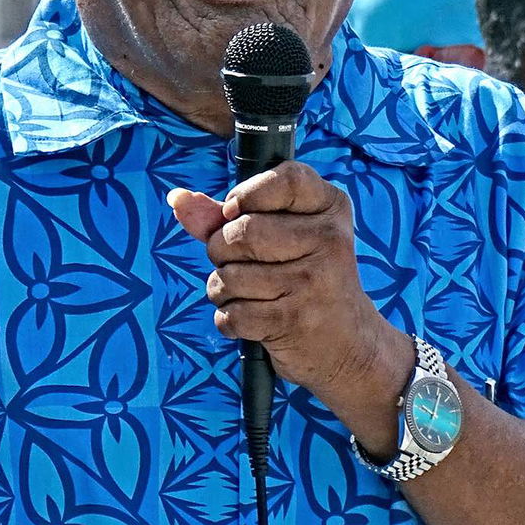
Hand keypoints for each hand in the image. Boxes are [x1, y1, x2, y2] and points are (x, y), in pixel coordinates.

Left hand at [168, 161, 407, 409]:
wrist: (348, 345)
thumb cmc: (304, 279)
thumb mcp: (283, 236)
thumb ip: (227, 215)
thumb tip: (176, 198)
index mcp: (330, 207)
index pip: (284, 178)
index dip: (245, 195)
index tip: (234, 213)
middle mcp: (328, 240)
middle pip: (241, 231)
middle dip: (221, 250)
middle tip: (240, 263)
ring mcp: (313, 281)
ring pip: (229, 276)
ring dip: (223, 290)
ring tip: (249, 295)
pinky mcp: (294, 321)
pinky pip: (231, 314)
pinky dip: (229, 320)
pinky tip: (253, 320)